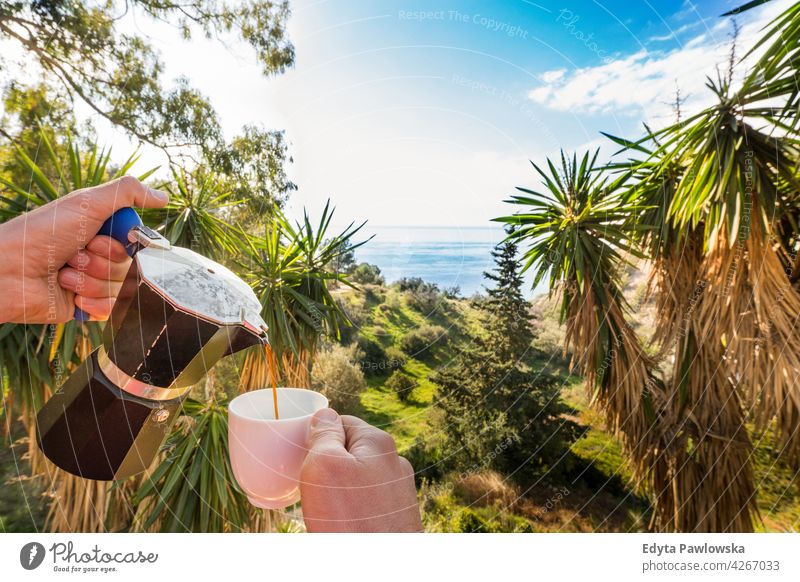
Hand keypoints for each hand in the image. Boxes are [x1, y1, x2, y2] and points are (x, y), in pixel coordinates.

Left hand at [0, 176, 167, 322]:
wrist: (7, 272)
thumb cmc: (41, 233)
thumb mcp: (87, 202)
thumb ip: (128, 192)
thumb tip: (164, 197)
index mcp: (102, 231)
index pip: (137, 243)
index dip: (121, 244)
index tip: (97, 239)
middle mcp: (100, 256)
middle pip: (132, 268)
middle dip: (103, 263)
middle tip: (75, 255)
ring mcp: (93, 282)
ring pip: (122, 290)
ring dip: (92, 282)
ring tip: (64, 274)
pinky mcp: (86, 306)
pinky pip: (111, 310)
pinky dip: (92, 302)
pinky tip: (70, 295)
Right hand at [300, 409, 422, 532]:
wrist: (379, 572)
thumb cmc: (351, 521)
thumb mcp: (324, 466)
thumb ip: (323, 434)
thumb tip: (324, 415)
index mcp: (378, 443)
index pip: (340, 422)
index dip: (316, 435)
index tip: (300, 454)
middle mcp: (394, 464)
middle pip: (348, 452)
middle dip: (325, 466)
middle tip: (309, 487)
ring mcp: (396, 494)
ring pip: (355, 482)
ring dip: (335, 493)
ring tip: (324, 512)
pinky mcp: (394, 519)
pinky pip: (363, 506)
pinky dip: (348, 513)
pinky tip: (339, 527)